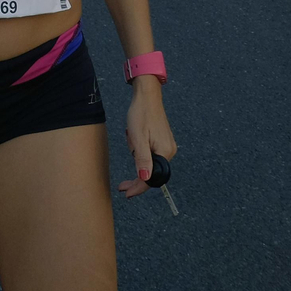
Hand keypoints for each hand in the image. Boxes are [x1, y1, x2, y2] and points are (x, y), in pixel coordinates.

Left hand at [118, 77, 175, 197]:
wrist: (146, 96)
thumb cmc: (141, 114)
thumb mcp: (138, 138)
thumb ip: (141, 160)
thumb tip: (144, 179)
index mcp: (165, 152)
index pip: (152, 178)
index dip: (139, 187)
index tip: (127, 194)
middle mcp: (169, 151)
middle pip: (152, 173)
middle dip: (136, 178)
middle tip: (122, 186)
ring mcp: (166, 146)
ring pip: (149, 163)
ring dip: (136, 157)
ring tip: (130, 138)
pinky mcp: (162, 141)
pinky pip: (150, 153)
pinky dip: (139, 151)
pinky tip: (134, 138)